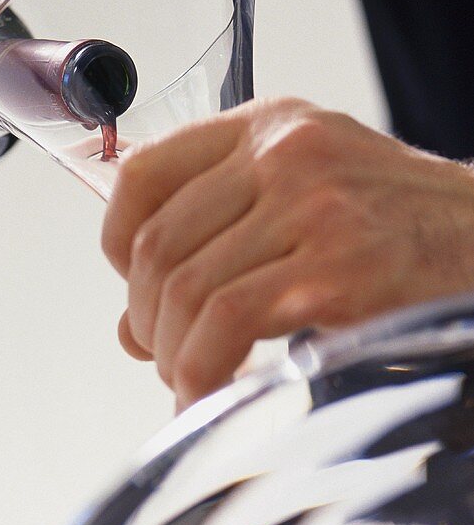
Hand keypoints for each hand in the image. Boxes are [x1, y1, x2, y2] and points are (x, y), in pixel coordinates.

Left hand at [102, 97, 473, 409]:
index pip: (143, 172)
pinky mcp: (337, 268)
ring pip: (184, 289)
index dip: (117, 242)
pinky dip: (200, 374)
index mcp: (272, 126)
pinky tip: (210, 397)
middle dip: (148, 318)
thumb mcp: (310, 205)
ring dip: (172, 355)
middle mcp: (285, 153)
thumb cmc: (408, 234)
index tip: (133, 287)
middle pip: (157, 244)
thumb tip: (131, 326)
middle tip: (166, 356)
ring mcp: (311, 206)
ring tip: (191, 382)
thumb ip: (221, 247)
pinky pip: (227, 326)